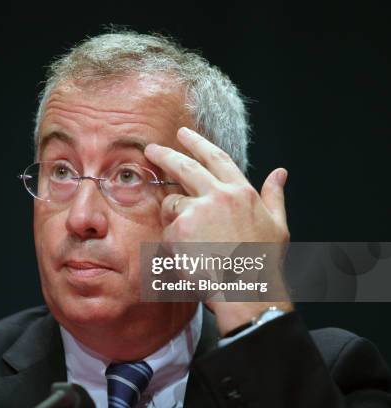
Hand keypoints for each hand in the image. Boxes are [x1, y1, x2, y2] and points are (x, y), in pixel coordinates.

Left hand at [144, 127, 292, 335]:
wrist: (247, 292)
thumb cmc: (263, 263)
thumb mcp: (277, 226)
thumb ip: (275, 196)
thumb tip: (280, 172)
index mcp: (242, 192)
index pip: (216, 158)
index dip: (198, 144)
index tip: (183, 134)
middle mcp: (219, 196)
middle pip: (185, 166)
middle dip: (165, 155)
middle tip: (151, 149)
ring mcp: (198, 211)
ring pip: (172, 203)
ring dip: (172, 216)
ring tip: (189, 240)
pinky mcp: (180, 229)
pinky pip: (166, 228)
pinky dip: (171, 239)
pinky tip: (187, 253)